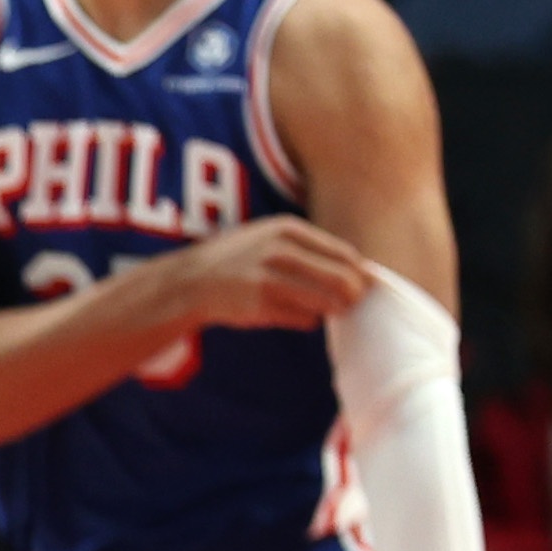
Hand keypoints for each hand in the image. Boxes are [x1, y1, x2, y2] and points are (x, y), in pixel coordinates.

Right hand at [156, 213, 377, 335]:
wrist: (190, 281)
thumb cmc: (237, 260)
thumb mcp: (268, 236)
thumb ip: (307, 247)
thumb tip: (357, 267)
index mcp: (287, 229)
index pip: (345, 254)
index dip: (359, 272)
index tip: (361, 284)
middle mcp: (281, 251)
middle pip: (342, 279)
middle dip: (352, 295)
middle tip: (349, 303)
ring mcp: (271, 279)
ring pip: (327, 302)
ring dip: (331, 310)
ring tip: (323, 309)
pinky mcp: (262, 305)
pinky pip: (304, 319)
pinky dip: (306, 320)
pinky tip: (294, 315)